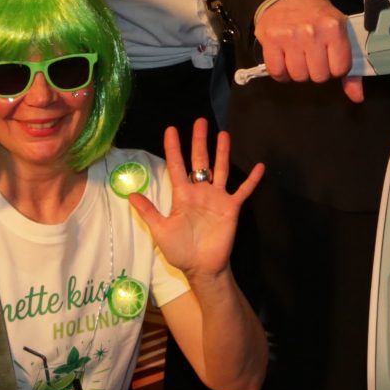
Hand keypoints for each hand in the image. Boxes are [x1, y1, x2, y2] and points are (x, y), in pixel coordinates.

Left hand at [127, 120, 261, 279]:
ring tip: (224, 134)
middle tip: (200, 121)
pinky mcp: (231, 208)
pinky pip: (243, 190)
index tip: (171, 130)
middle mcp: (200, 192)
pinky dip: (252, 180)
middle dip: (199, 141)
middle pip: (200, 161)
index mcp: (182, 195)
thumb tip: (129, 194)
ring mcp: (217, 198)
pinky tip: (260, 166)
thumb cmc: (180, 250)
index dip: (173, 148)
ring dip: (222, 152)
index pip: (176, 166)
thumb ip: (148, 211)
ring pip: (220, 169)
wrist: (202, 268)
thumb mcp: (160, 231)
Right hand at [254, 0, 364, 102]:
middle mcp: (312, 32)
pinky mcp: (271, 40)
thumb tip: (357, 96)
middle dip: (317, 70)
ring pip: (298, 76)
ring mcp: (290, 36)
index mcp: (333, 28)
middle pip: (319, 76)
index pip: (340, 70)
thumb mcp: (338, 31)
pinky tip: (285, 59)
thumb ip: (348, 66)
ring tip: (299, 55)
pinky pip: (278, 73)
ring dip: (299, 71)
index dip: (335, 68)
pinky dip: (281, 72)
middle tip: (313, 55)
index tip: (330, 59)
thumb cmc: (316, 15)